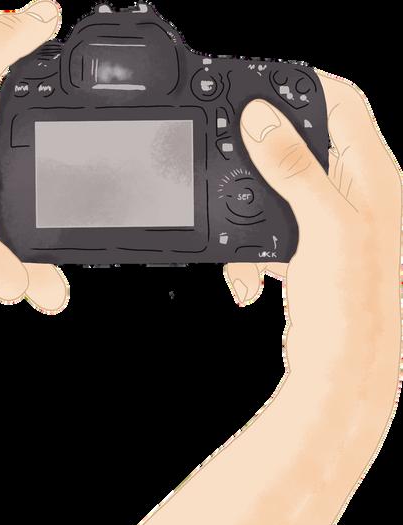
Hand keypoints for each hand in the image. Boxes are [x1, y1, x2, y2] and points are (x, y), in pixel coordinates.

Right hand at [225, 72, 400, 369]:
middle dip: (263, 156)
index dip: (304, 83)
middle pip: (304, 144)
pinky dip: (250, 250)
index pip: (343, 103)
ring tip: (244, 252)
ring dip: (249, 214)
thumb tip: (262, 119)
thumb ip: (293, 167)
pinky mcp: (308, 250)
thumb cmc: (349, 302)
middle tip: (232, 157)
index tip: (262, 80)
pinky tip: (249, 278)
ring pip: (277, 191)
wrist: (342, 364)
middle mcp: (355, 192)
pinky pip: (270, 231)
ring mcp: (330, 223)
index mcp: (371, 174)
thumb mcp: (321, 225)